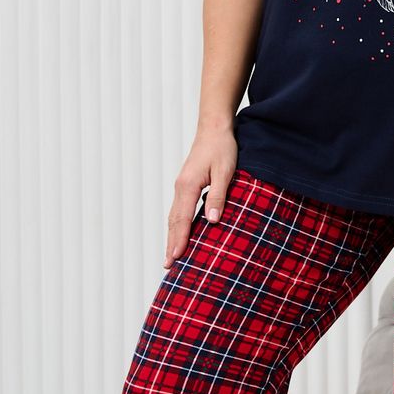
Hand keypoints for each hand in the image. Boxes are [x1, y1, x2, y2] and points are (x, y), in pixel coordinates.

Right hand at [163, 130, 237, 269]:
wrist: (214, 128)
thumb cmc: (222, 148)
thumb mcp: (225, 172)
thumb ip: (217, 196)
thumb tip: (211, 222)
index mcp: (188, 186)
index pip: (182, 219)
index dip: (179, 240)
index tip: (175, 259)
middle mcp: (180, 187)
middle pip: (173, 221)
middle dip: (171, 244)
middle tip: (167, 266)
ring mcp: (181, 186)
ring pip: (174, 216)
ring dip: (172, 236)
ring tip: (171, 256)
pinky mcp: (186, 184)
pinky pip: (179, 210)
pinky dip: (177, 225)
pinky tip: (180, 233)